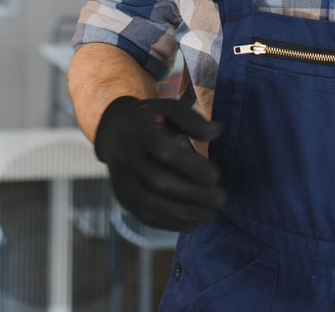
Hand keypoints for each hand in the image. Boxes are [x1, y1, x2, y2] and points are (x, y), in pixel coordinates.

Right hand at [92, 91, 225, 230]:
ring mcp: (122, 181)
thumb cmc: (150, 120)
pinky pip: (146, 217)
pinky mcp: (123, 198)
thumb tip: (216, 132)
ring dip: (185, 214)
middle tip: (221, 199)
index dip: (191, 166)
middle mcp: (126, 157)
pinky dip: (171, 224)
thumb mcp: (168, 109)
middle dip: (194, 195)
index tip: (216, 175)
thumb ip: (192, 120)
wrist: (114, 131)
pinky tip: (193, 223)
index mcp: (138, 132)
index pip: (164, 152)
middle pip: (160, 182)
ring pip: (152, 204)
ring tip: (211, 214)